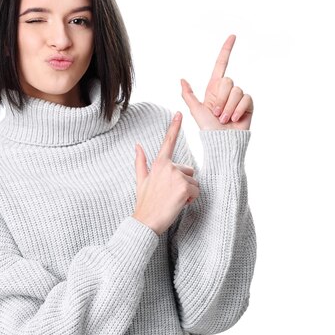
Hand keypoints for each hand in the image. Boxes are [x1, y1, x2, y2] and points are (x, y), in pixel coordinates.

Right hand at [133, 112, 199, 235]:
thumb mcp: (141, 180)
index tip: (179, 113)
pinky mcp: (184, 187)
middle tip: (170, 195)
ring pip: (194, 182)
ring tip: (174, 200)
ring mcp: (177, 176)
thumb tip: (137, 145)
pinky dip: (190, 200)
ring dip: (188, 193)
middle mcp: (168, 166)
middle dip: (184, 184)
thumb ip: (140, 161)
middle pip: (189, 171)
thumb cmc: (145, 203)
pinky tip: (178, 204)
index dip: (174, 127)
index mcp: (158, 163)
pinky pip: (196, 191)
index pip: (168, 142)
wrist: (146, 221)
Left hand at [181, 35, 253, 130]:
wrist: (222, 141)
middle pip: (227, 81)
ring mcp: (238, 97)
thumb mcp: (195, 110)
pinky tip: (234, 119)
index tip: (232, 36)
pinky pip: (245, 98)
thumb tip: (182, 79)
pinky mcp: (248, 104)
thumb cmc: (208, 128)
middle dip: (220, 99)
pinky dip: (238, 110)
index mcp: (214, 88)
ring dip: (228, 107)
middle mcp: (227, 90)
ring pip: (236, 90)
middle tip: (216, 113)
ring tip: (224, 119)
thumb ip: (188, 95)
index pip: (221, 64)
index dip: (226, 50)